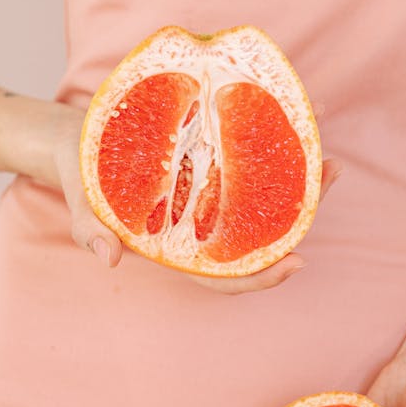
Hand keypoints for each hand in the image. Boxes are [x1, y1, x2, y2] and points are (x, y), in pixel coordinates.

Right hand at [52, 100, 340, 279]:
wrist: (74, 140)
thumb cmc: (80, 177)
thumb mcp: (80, 202)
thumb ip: (90, 230)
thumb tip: (109, 257)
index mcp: (174, 246)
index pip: (223, 275)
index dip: (260, 276)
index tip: (296, 264)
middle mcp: (197, 225)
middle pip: (254, 236)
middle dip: (297, 215)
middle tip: (331, 177)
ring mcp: (203, 196)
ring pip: (257, 201)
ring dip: (296, 182)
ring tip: (326, 157)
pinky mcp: (204, 165)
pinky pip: (244, 167)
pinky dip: (271, 152)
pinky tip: (292, 129)